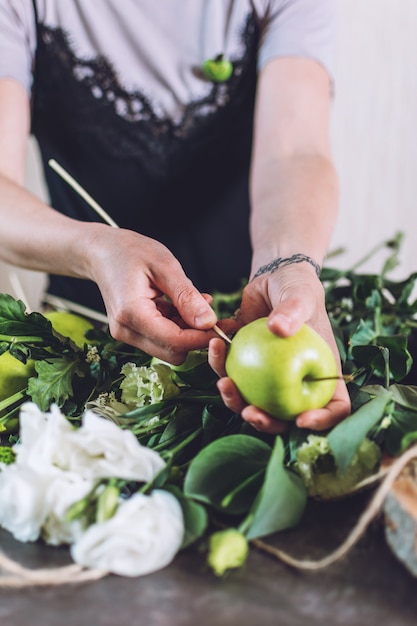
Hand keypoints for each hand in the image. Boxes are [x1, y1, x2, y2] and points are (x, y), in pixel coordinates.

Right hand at [87, 226, 216, 362]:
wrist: (101, 252)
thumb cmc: (129, 252)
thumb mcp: (164, 266)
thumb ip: (186, 296)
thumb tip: (209, 322)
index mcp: (131, 313)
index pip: (175, 341)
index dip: (203, 337)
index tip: (225, 325)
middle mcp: (126, 331)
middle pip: (173, 352)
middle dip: (196, 337)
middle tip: (214, 314)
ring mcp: (127, 334)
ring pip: (169, 348)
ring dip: (188, 331)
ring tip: (195, 302)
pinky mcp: (131, 333)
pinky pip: (162, 339)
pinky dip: (177, 326)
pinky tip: (183, 305)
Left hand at [208, 264, 350, 432]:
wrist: (272, 278)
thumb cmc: (297, 288)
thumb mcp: (301, 296)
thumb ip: (293, 311)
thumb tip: (278, 328)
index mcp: (321, 372)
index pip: (334, 407)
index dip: (322, 422)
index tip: (301, 420)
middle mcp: (296, 381)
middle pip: (286, 417)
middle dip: (266, 423)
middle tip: (249, 412)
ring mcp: (269, 377)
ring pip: (253, 403)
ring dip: (235, 401)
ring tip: (223, 383)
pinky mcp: (246, 366)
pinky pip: (231, 376)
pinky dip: (219, 367)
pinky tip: (214, 347)